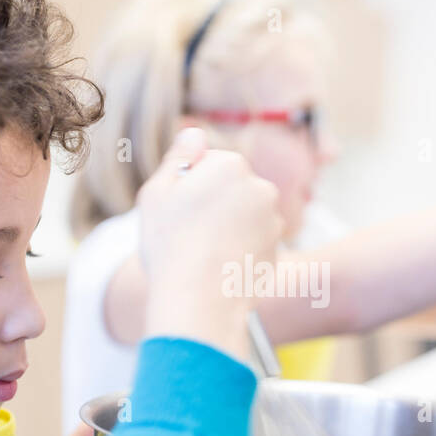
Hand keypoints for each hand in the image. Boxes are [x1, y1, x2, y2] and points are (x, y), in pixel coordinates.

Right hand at [137, 127, 281, 360]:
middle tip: (189, 232)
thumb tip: (195, 135)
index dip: (190, 186)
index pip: (210, 165)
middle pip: (232, 189)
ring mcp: (273, 221)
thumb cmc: (171, 245)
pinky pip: (255, 244)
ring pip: (244, 217)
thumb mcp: (157, 192)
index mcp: (231, 165)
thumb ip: (178, 158)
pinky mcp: (278, 251)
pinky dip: (240, 252)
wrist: (200, 300)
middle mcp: (261, 187)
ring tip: (204, 253)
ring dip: (229, 229)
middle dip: (214, 205)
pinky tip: (219, 268)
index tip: (179, 209)